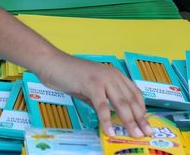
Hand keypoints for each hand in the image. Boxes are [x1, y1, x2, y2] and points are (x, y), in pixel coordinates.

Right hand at [37, 52, 151, 137]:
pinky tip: (109, 131)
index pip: (135, 94)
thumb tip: (111, 119)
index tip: (146, 125)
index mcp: (113, 74)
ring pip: (120, 103)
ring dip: (128, 121)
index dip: (142, 110)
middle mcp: (111, 75)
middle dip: (139, 119)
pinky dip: (107, 120)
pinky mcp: (91, 84)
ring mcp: (101, 78)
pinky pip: (102, 106)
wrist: (52, 63)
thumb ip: (102, 101)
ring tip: (133, 135)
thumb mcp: (90, 88)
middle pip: (131, 100)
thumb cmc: (69, 74)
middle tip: (144, 134)